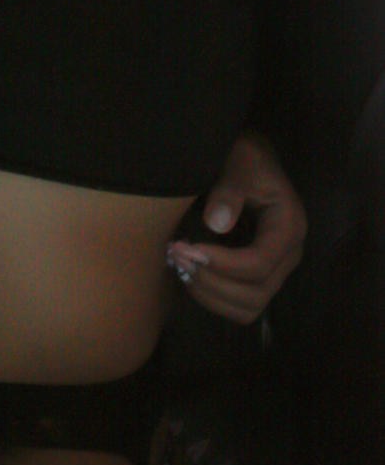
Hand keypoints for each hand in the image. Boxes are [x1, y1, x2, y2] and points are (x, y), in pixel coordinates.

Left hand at [166, 133, 306, 323]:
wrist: (248, 159)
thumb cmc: (244, 157)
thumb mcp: (239, 161)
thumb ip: (230, 190)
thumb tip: (217, 224)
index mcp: (289, 227)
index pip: (259, 263)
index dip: (222, 263)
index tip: (186, 247)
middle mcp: (288, 255)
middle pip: (255, 293)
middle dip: (212, 281)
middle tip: (177, 256)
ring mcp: (275, 269)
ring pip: (247, 308)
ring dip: (210, 294)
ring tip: (180, 266)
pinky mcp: (258, 276)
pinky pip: (239, 306)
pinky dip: (213, 298)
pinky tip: (189, 273)